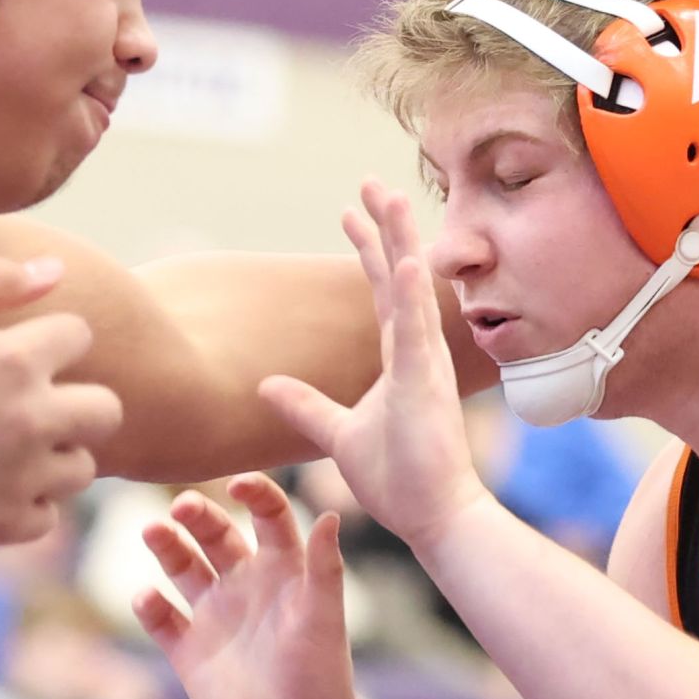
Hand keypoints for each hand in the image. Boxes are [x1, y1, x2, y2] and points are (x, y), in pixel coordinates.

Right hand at [0, 256, 122, 546]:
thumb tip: (56, 270)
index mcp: (14, 359)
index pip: (79, 337)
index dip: (48, 340)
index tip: (9, 355)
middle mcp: (31, 418)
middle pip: (106, 410)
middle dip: (75, 403)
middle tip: (26, 408)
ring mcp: (21, 477)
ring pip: (80, 467)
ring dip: (52, 456)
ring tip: (0, 450)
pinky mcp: (3, 525)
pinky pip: (46, 516)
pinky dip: (22, 505)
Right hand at [134, 475, 367, 698]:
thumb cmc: (320, 676)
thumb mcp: (323, 617)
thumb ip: (324, 568)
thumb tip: (331, 514)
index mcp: (283, 571)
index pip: (267, 516)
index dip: (253, 493)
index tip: (236, 484)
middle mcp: (246, 586)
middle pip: (215, 534)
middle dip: (196, 516)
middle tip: (180, 508)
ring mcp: (215, 617)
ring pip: (181, 567)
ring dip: (166, 546)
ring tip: (151, 531)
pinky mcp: (189, 653)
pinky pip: (161, 620)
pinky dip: (149, 606)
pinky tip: (147, 598)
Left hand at [260, 181, 491, 549]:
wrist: (432, 516)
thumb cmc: (398, 479)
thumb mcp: (338, 434)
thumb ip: (306, 406)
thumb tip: (267, 386)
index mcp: (400, 360)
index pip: (382, 292)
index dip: (368, 250)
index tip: (350, 212)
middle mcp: (416, 352)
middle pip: (397, 276)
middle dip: (384, 228)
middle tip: (370, 182)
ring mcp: (424, 364)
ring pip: (411, 288)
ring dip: (402, 241)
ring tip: (391, 196)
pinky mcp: (425, 384)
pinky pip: (416, 330)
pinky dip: (411, 293)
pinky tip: (405, 258)